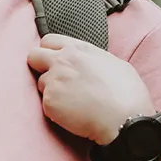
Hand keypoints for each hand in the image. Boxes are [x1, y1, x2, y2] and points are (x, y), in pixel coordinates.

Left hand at [27, 34, 155, 145]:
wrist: (124, 120)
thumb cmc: (127, 94)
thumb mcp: (114, 63)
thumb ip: (92, 58)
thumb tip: (86, 60)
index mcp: (78, 50)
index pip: (48, 40)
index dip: (49, 50)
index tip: (54, 59)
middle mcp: (61, 61)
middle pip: (33, 56)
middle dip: (38, 65)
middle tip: (53, 79)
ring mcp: (53, 80)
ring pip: (41, 83)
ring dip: (51, 91)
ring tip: (74, 101)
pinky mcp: (49, 101)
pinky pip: (46, 103)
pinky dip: (56, 109)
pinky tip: (74, 113)